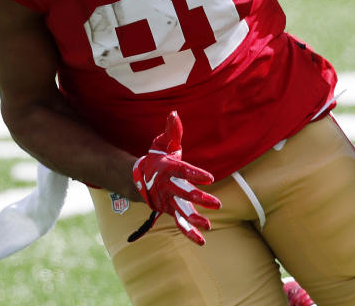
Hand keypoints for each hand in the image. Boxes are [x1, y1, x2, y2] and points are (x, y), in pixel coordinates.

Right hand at [128, 111, 220, 244]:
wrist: (138, 180)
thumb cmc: (156, 159)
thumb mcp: (163, 144)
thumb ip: (171, 131)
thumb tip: (174, 113)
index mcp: (167, 168)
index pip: (182, 171)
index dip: (195, 175)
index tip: (209, 178)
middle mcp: (167, 186)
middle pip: (183, 193)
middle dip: (199, 199)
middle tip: (216, 203)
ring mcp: (168, 200)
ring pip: (181, 211)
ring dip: (194, 219)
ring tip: (208, 224)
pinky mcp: (170, 210)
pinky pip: (180, 223)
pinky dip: (189, 233)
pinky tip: (202, 240)